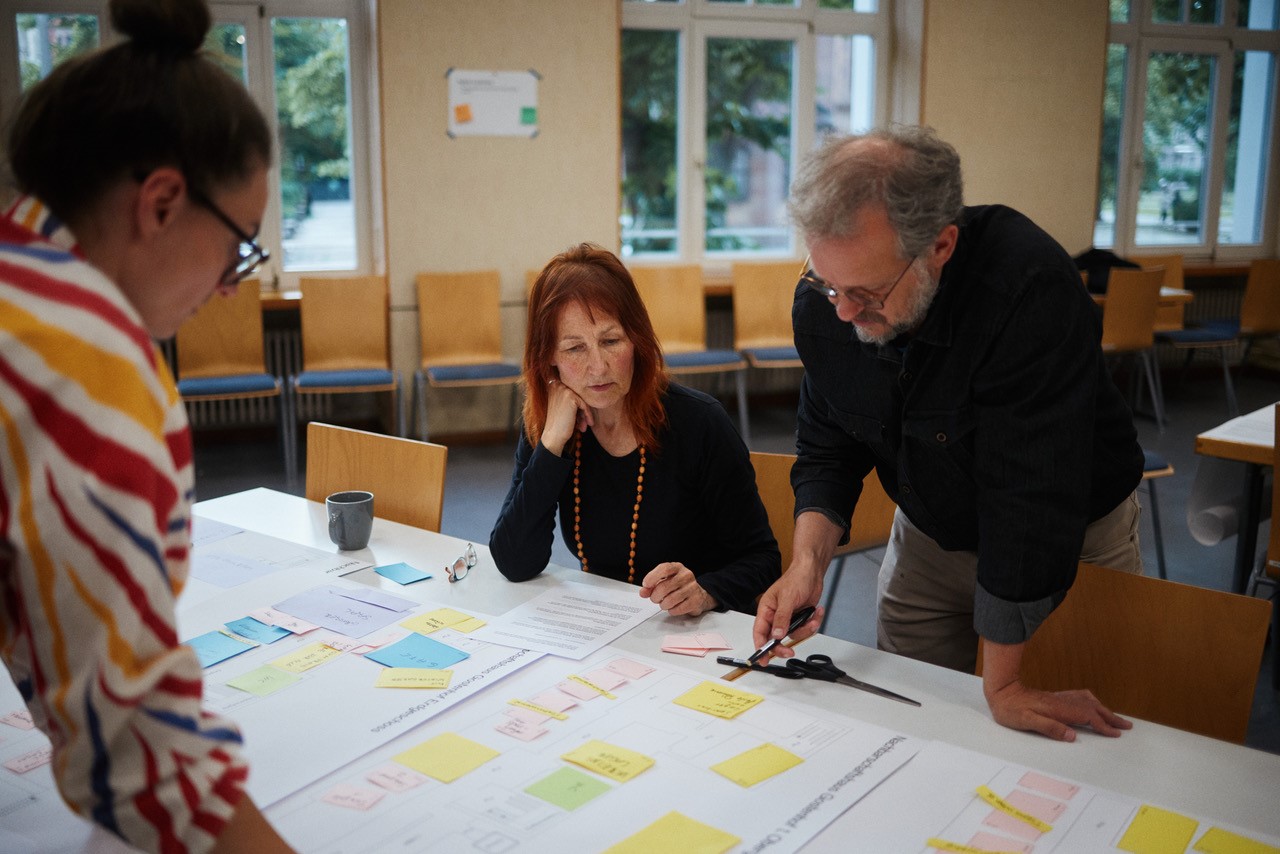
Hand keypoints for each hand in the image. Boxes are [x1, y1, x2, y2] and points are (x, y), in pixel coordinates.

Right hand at [540, 377, 592, 455]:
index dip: (578, 404)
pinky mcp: (570, 397)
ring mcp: (563, 390)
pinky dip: (587, 415)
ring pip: (582, 400)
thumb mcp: (563, 406)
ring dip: (585, 413)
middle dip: (582, 409)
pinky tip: (587, 425)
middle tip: (583, 422)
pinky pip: (585, 405)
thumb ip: (571, 397)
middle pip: (578, 395)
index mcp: (553, 385)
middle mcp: (557, 385)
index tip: (579, 417)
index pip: (574, 391)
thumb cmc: (559, 422)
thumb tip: (588, 394)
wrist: (553, 435)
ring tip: (584, 425)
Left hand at [639, 562, 715, 615]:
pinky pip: (678, 608)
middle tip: (655, 599)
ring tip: (664, 604)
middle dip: (655, 596)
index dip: (652, 577)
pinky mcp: (696, 600)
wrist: (698, 595)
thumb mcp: (664, 582)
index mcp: (677, 568)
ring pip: (670, 600)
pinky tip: (673, 608)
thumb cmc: (678, 587)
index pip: (664, 568)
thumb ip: (652, 587)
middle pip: (664, 587)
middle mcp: (686, 575)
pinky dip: (672, 610)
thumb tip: (643, 592)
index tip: (645, 585)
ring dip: (663, 605)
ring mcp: (693, 587)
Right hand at [750, 566, 823, 658]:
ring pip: (793, 636)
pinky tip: (816, 612)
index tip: (763, 659)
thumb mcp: (787, 599)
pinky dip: (813, 622)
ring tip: (811, 618)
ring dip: (804, 629)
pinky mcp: (800, 619)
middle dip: (783, 647)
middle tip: (789, 652)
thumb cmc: (796, 579)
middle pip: (775, 639)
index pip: (759, 632)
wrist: (812, 573)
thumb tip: (776, 635)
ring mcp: (788, 618)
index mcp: (766, 610)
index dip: (760, 647)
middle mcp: (776, 616)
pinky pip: (805, 629)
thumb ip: (781, 618)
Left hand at [981, 638, 1130, 740]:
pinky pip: (1080, 697)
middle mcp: (1062, 702)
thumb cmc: (1010, 709)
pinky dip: (1092, 702)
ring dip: (1103, 709)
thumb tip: (1072, 735)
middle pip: (1092, 708)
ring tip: (1115, 717)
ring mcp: (1059, 698)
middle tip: (1127, 726)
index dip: (1103, 726)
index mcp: (1058, 709)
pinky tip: (1093, 704)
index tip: (1116, 733)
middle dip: (1110, 717)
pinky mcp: (1055, 697)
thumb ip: (1049, 728)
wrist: (1000, 691)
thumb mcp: (1025, 721)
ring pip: (1088, 701)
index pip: (1087, 718)